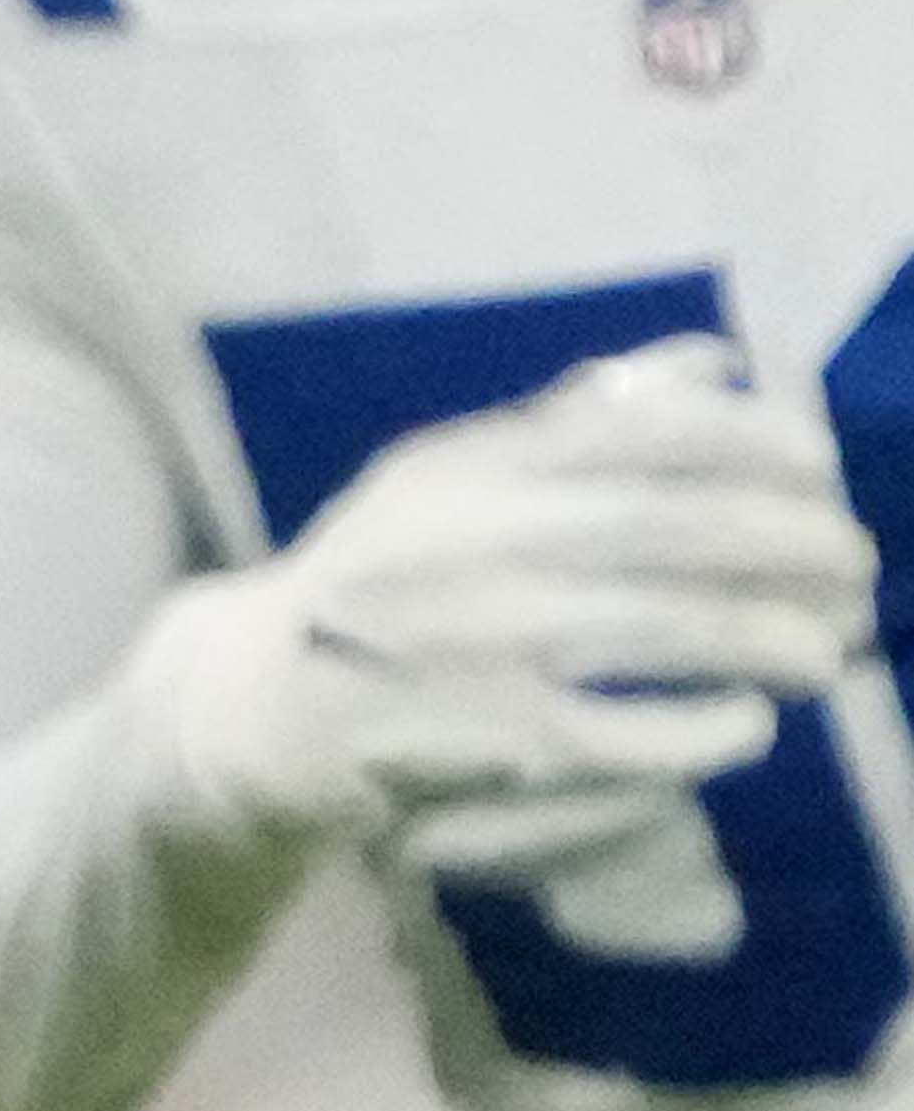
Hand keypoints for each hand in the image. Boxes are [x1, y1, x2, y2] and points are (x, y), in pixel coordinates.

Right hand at [120, 342, 871, 868]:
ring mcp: (489, 648)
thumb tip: (714, 363)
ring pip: (677, 630)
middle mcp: (477, 546)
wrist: (257, 708)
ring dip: (778, 636)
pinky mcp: (503, 748)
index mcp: (468, 471)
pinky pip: (648, 736)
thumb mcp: (446, 479)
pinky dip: (718, 726)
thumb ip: (575, 420)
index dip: (747, 437)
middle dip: (790, 541)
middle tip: (855, 565)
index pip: (634, 429)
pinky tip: (746, 720)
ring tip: (825, 649)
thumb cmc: (379, 581)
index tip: (819, 460)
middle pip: (673, 527)